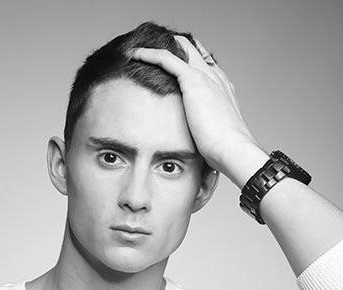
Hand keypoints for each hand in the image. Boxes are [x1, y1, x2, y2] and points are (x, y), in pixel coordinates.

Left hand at [129, 36, 265, 181]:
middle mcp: (216, 78)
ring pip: (181, 48)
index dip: (190, 62)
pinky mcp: (194, 80)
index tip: (174, 64)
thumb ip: (206, 140)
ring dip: (162, 46)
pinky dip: (150, 53)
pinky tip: (136, 53)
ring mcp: (206, 77)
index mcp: (223, 90)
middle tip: (154, 51)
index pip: (206, 67)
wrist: (233, 150)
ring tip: (141, 49)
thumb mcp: (215, 141)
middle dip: (176, 48)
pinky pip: (167, 58)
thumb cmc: (226, 153)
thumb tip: (200, 163)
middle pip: (195, 51)